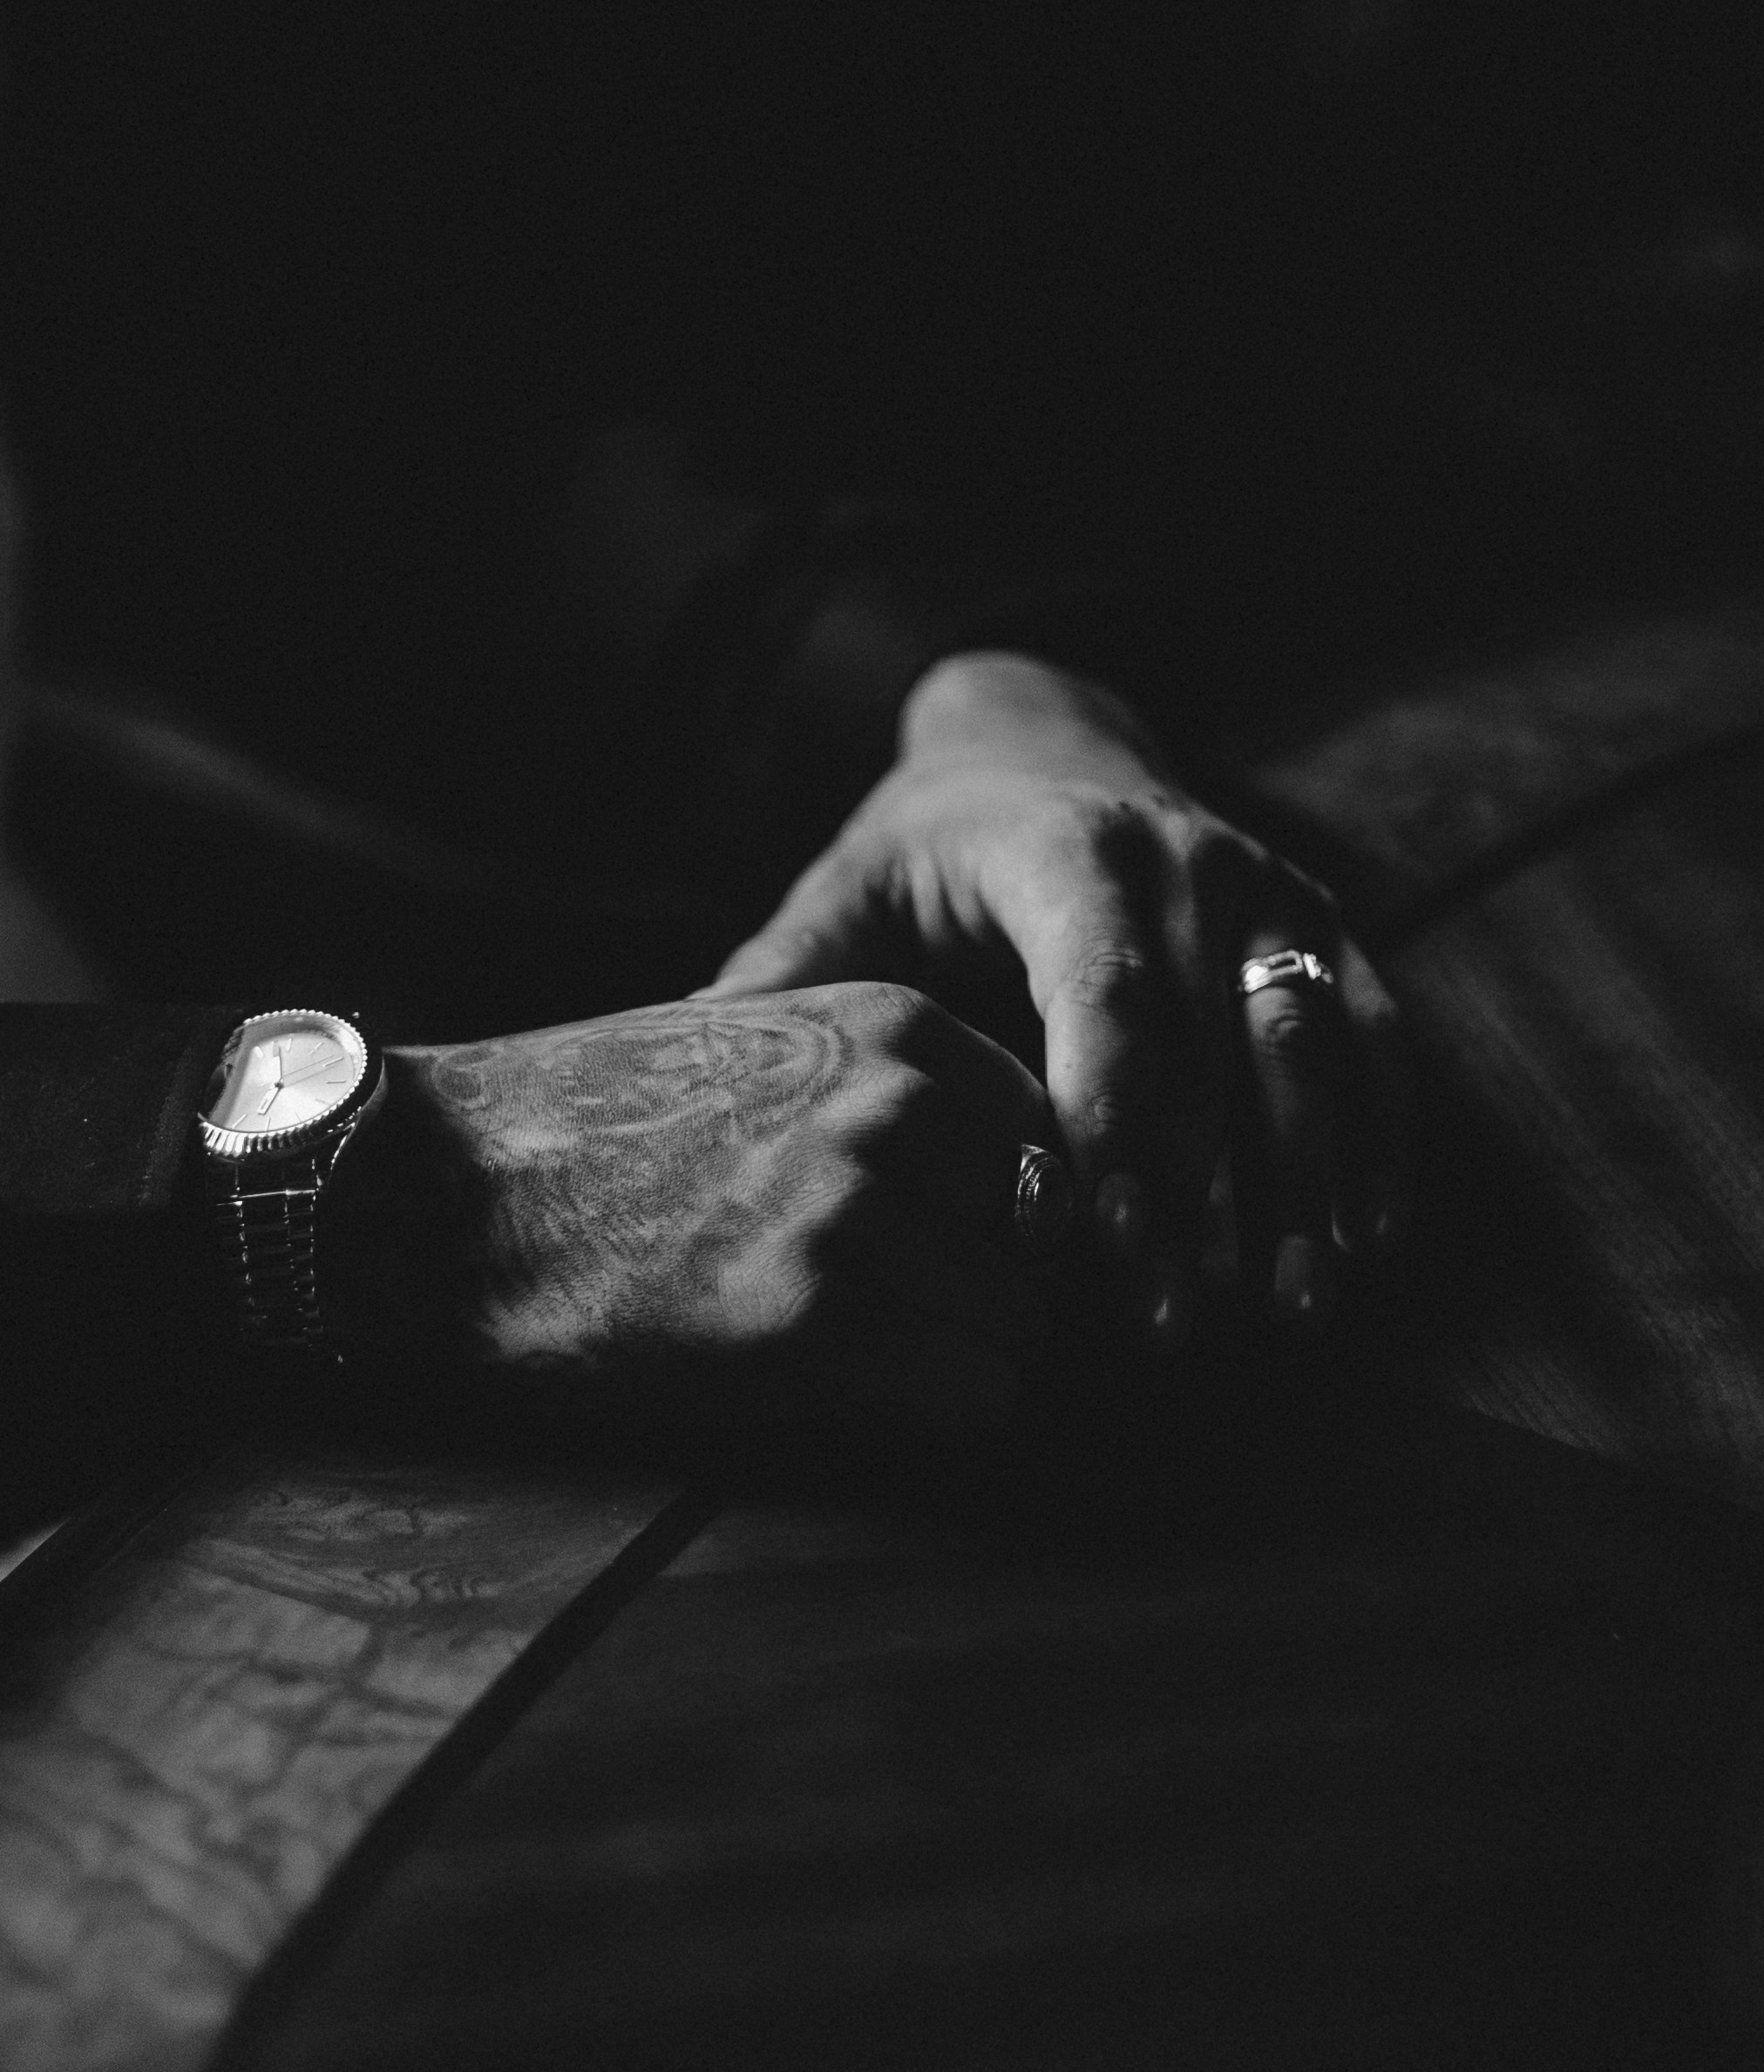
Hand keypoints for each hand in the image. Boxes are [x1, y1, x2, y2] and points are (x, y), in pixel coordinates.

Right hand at [322, 984, 1065, 1433]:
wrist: (438, 1196)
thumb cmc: (585, 1134)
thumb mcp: (757, 1052)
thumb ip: (891, 1094)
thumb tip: (1028, 1195)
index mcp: (891, 1022)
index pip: (1048, 1136)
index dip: (1002, 1216)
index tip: (940, 1256)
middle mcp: (898, 1101)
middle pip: (1049, 1239)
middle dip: (991, 1294)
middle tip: (885, 1322)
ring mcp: (867, 1207)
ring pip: (1024, 1326)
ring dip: (956, 1359)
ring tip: (843, 1353)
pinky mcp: (827, 1317)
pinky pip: (978, 1396)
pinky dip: (925, 1414)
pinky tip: (829, 1389)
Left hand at [705, 652, 1410, 1352]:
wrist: (1042, 743)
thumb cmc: (922, 854)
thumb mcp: (841, 896)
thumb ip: (781, 994)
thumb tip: (691, 1090)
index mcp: (1067, 850)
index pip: (1109, 995)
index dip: (1115, 1123)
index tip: (1104, 1243)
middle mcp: (1191, 859)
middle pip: (1213, 1040)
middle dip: (1203, 1193)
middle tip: (1172, 1328)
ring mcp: (1274, 891)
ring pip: (1310, 1044)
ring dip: (1308, 1183)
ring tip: (1291, 1309)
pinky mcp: (1326, 928)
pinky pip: (1375, 1035)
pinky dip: (1379, 1139)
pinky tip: (1366, 1240)